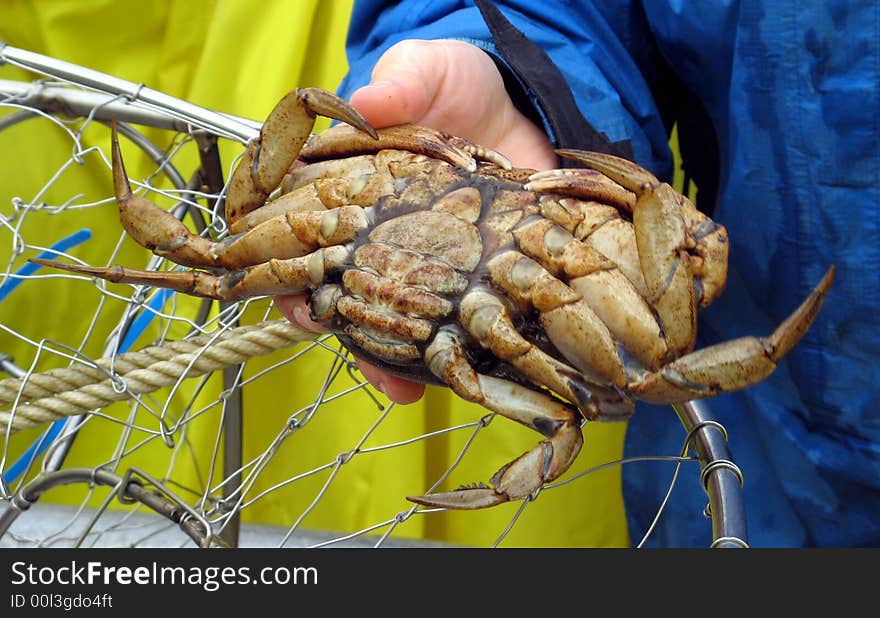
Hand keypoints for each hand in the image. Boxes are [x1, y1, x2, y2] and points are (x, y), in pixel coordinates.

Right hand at [275, 39, 555, 403]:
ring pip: (378, 318)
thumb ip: (402, 83)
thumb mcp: (430, 72)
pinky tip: (427, 383)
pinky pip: (435, 329)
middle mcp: (372, 231)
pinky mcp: (458, 282)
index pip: (296, 222)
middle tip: (325, 327)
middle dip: (321, 313)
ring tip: (392, 378)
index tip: (281, 275)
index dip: (276, 250)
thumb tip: (368, 101)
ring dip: (376, 354)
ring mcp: (414, 262)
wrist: (526, 111)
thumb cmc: (460, 88)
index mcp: (348, 184)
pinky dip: (428, 361)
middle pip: (329, 282)